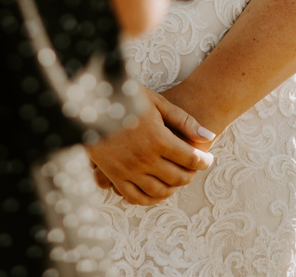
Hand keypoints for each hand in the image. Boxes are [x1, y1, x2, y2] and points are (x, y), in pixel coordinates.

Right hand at [87, 84, 214, 204]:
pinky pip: (136, 197)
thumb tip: (209, 136)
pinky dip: (150, 199)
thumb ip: (183, 120)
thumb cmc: (124, 97)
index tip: (207, 158)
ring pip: (160, 191)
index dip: (204, 160)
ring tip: (177, 178)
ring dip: (174, 188)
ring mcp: (128, 170)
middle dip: (191, 174)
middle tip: (193, 168)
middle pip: (178, 177)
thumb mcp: (156, 102)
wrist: (87, 101)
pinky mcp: (113, 175)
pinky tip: (157, 192)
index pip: (191, 159)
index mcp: (157, 139)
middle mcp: (144, 158)